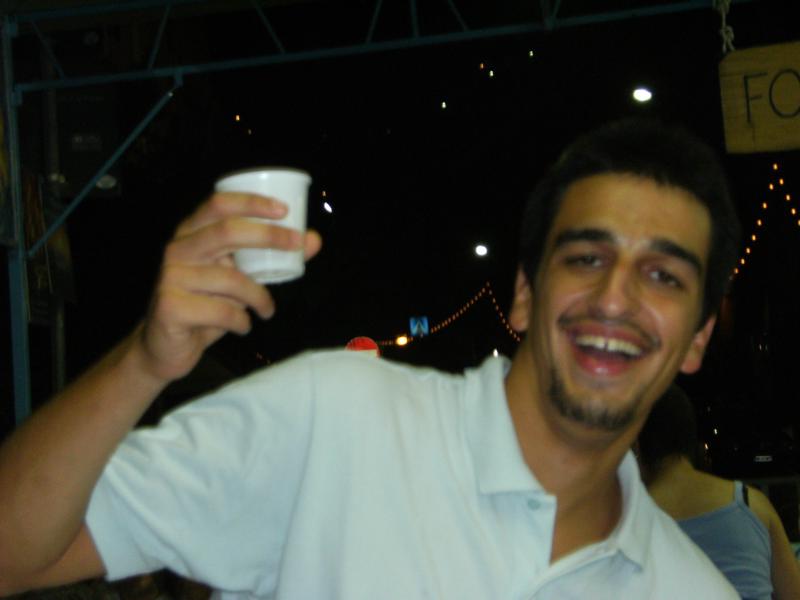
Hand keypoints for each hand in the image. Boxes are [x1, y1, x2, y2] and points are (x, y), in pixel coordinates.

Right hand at [135, 191, 321, 382]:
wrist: (165, 348)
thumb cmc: (206, 305)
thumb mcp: (239, 278)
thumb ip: (271, 259)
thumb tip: (312, 240)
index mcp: (191, 234)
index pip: (219, 204)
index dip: (252, 202)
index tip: (283, 209)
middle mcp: (177, 249)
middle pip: (227, 231)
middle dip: (269, 236)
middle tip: (296, 246)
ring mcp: (170, 278)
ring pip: (231, 279)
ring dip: (259, 296)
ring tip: (266, 309)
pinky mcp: (170, 307)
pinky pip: (221, 311)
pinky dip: (241, 321)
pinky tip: (243, 326)